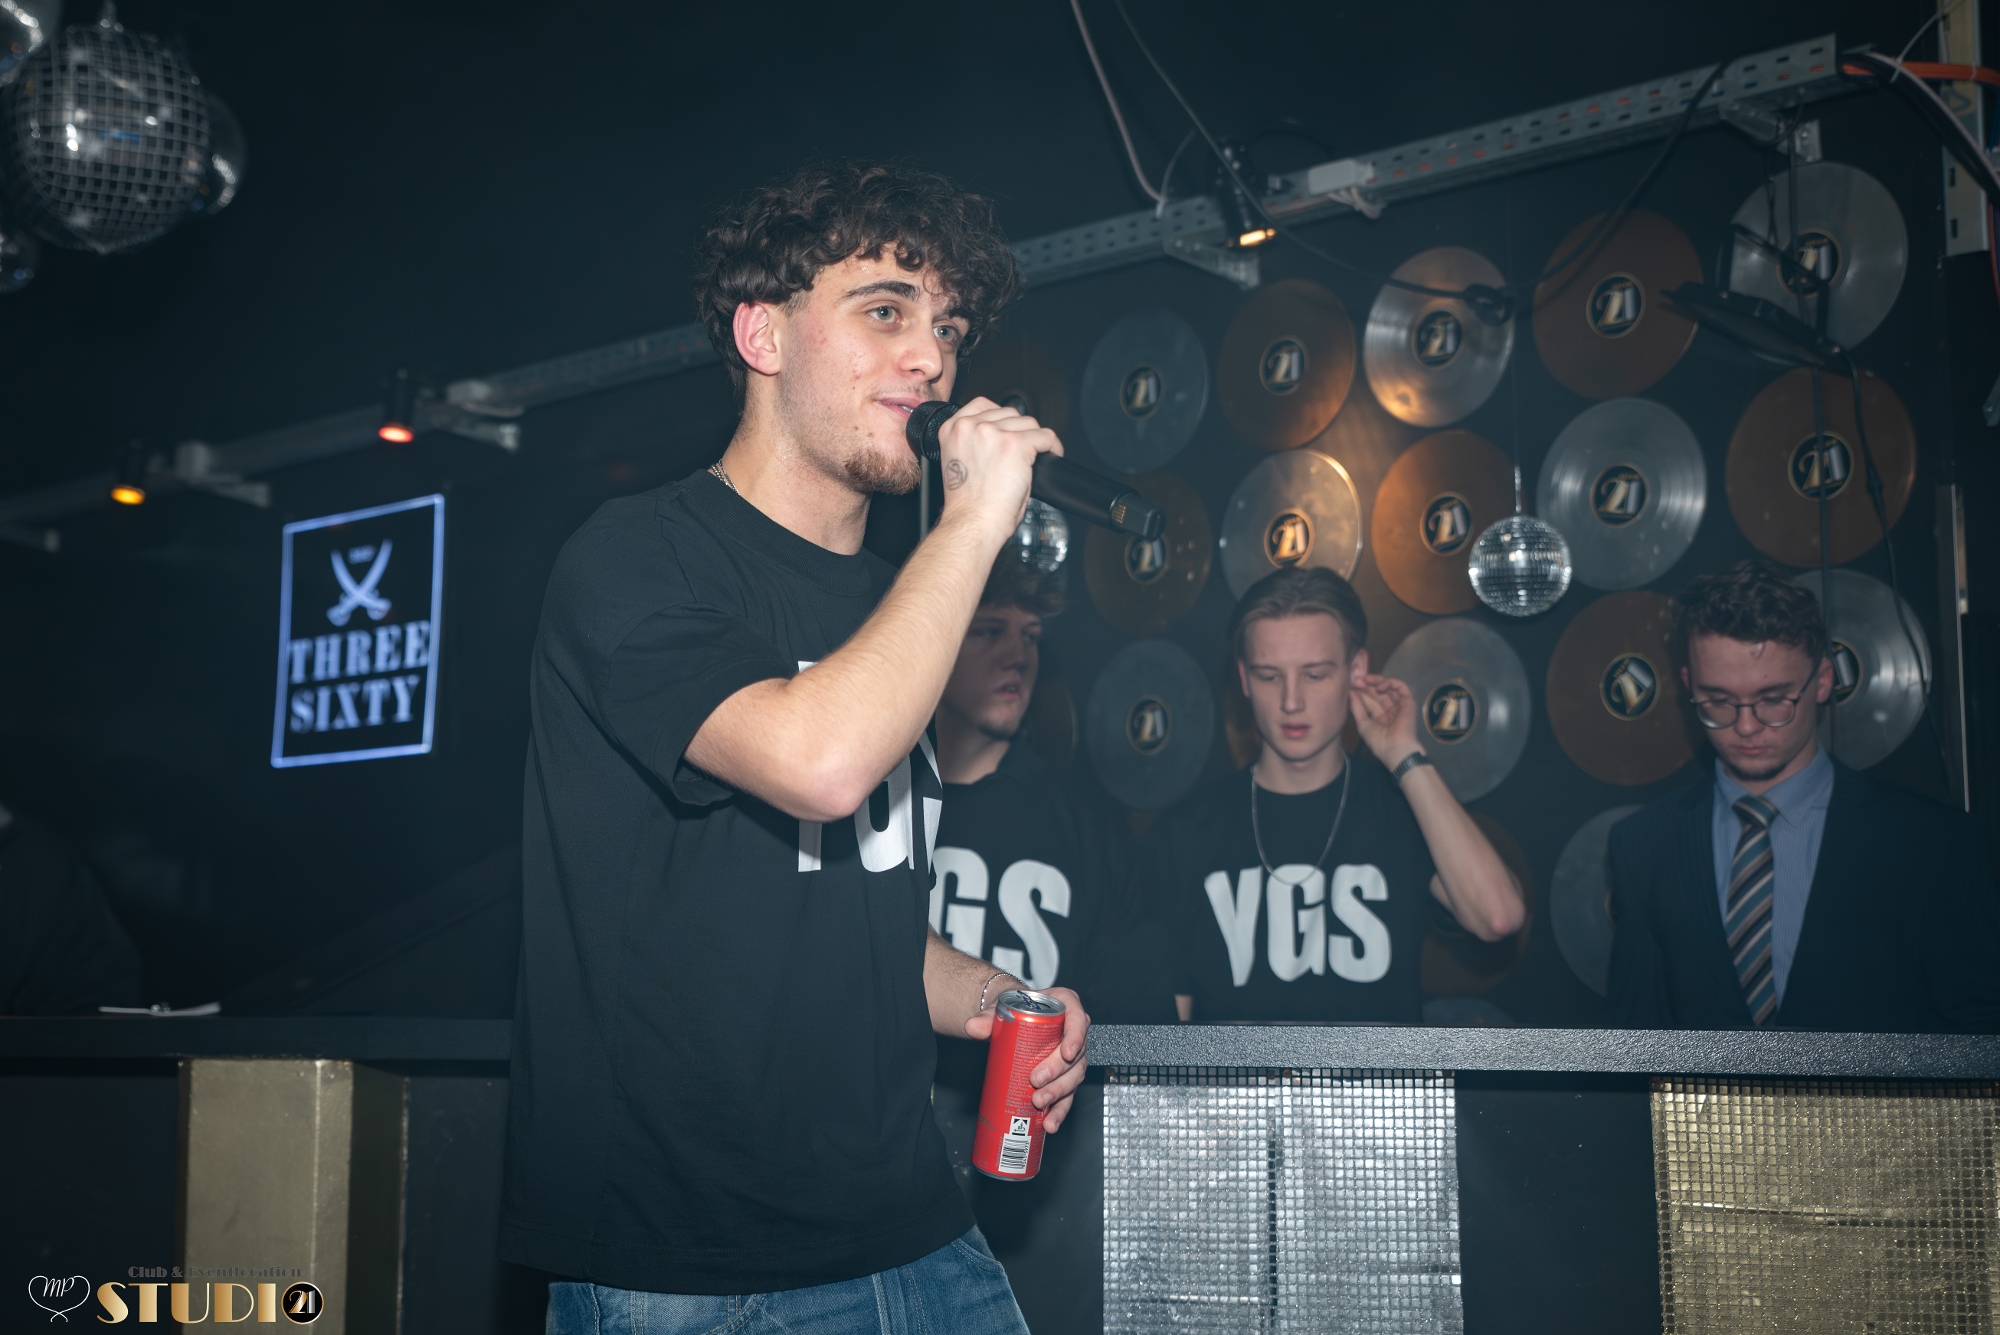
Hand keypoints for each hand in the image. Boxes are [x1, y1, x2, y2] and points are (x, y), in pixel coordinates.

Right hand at [934, 396, 1062, 544]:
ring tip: (1038, 455)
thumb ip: (974, 443)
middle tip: (1025, 450)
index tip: (1009, 430)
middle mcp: (970, 426)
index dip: (1001, 418)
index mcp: (952, 429)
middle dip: (1019, 430)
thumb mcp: (960, 462)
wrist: (972, 522)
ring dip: (1035, 438)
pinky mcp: (1017, 444)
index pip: (983, 405)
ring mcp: (994, 433)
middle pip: (1008, 412)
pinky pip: (1045, 436)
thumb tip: (1000, 437)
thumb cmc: (967, 504)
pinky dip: (1052, 446)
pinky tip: (1052, 455)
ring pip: (1028, 422)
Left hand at [961, 984, 1091, 1133]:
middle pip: (1075, 1055)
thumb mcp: (1002, 1009)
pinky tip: (1050, 1122)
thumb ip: (987, 1018)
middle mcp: (1074, 1033)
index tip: (1065, 1053)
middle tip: (1036, 1081)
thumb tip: (972, 1027)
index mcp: (1066, 1008)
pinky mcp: (1064, 1078)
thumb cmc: (1015, 1011)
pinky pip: (1067, 1095)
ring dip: (1059, 1094)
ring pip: (1073, 1078)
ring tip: (1039, 1103)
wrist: (1012, 1022)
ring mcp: (1072, 1058)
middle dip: (1058, 1073)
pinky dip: (1059, 1111)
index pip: (1078, 1020)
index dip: (1076, 1037)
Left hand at [1349, 672, 1421, 768]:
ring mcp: (1399, 705)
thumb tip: (1350, 691)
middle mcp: (1390, 709)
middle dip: (1366, 685)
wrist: (1396, 748)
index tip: (1351, 684)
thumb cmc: (1378, 740)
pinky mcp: (1408, 701)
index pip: (1370, 699)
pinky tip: (1379, 687)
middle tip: (1356, 679)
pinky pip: (1400, 687)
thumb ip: (1357, 707)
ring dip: (1376, 682)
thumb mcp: (1363, 723)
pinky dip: (1389, 683)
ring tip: (1365, 681)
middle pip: (1378, 692)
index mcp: (1380, 717)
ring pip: (1388, 687)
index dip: (1361, 691)